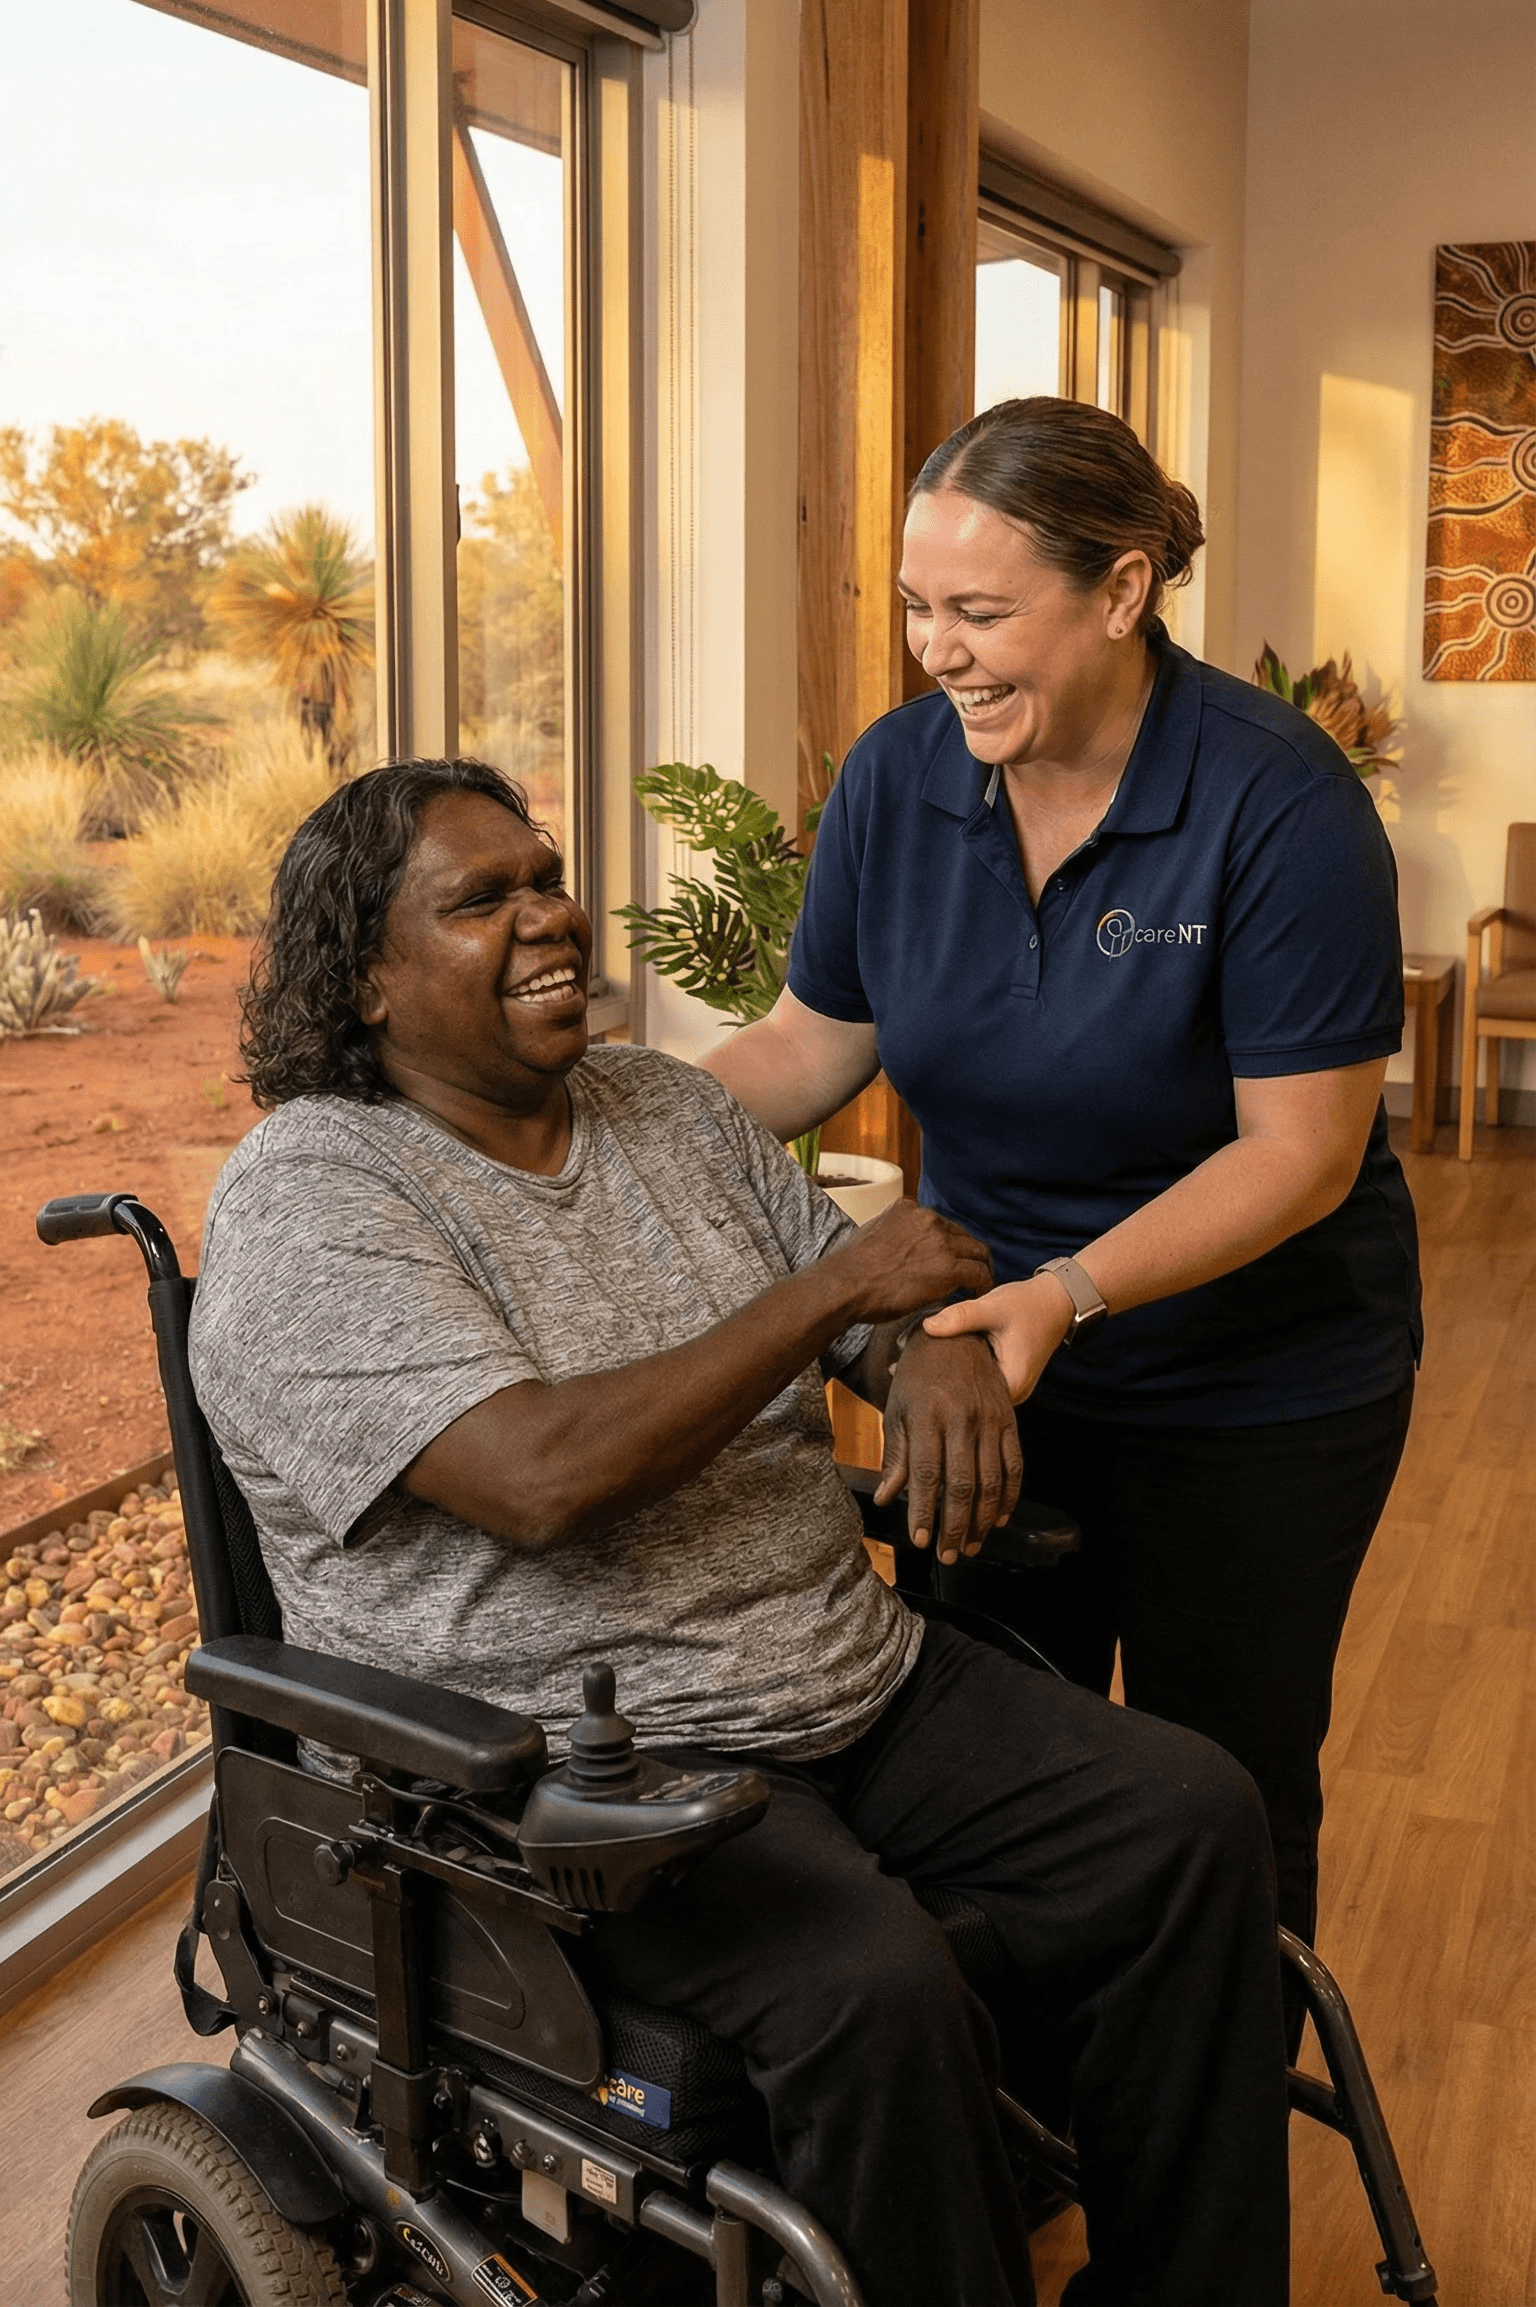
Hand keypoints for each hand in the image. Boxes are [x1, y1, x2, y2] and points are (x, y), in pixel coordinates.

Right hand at [830, 1199, 992, 1324]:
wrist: (844, 1286)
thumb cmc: (849, 1271)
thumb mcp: (870, 1235)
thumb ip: (891, 1234)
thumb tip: (895, 1247)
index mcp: (908, 1209)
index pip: (940, 1224)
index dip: (947, 1244)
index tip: (948, 1259)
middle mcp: (927, 1219)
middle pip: (962, 1235)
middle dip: (967, 1254)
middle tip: (970, 1273)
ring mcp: (940, 1242)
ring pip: (978, 1251)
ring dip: (980, 1267)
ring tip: (978, 1285)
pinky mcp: (949, 1267)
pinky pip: (980, 1273)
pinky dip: (983, 1284)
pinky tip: (978, 1296)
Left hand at [875, 1331, 1022, 1562]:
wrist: (957, 1334)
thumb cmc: (918, 1375)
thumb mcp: (897, 1409)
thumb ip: (895, 1456)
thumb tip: (884, 1498)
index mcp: (928, 1416)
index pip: (925, 1474)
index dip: (923, 1511)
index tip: (919, 1541)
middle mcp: (962, 1419)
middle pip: (961, 1484)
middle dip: (954, 1527)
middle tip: (948, 1555)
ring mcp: (990, 1420)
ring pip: (991, 1481)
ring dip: (982, 1520)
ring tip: (971, 1546)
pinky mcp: (1009, 1420)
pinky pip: (1015, 1464)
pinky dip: (1010, 1495)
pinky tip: (998, 1518)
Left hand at [922, 1276, 1073, 1403]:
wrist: (1055, 1300)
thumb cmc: (1027, 1305)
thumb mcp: (993, 1307)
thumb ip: (962, 1316)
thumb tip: (927, 1326)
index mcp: (1010, 1386)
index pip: (967, 1400)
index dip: (937, 1385)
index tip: (909, 1371)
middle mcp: (1011, 1396)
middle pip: (967, 1399)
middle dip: (939, 1382)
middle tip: (905, 1366)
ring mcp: (1008, 1390)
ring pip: (972, 1390)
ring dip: (950, 1376)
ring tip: (916, 1362)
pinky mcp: (1004, 1379)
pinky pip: (978, 1381)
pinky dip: (962, 1370)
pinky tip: (940, 1357)